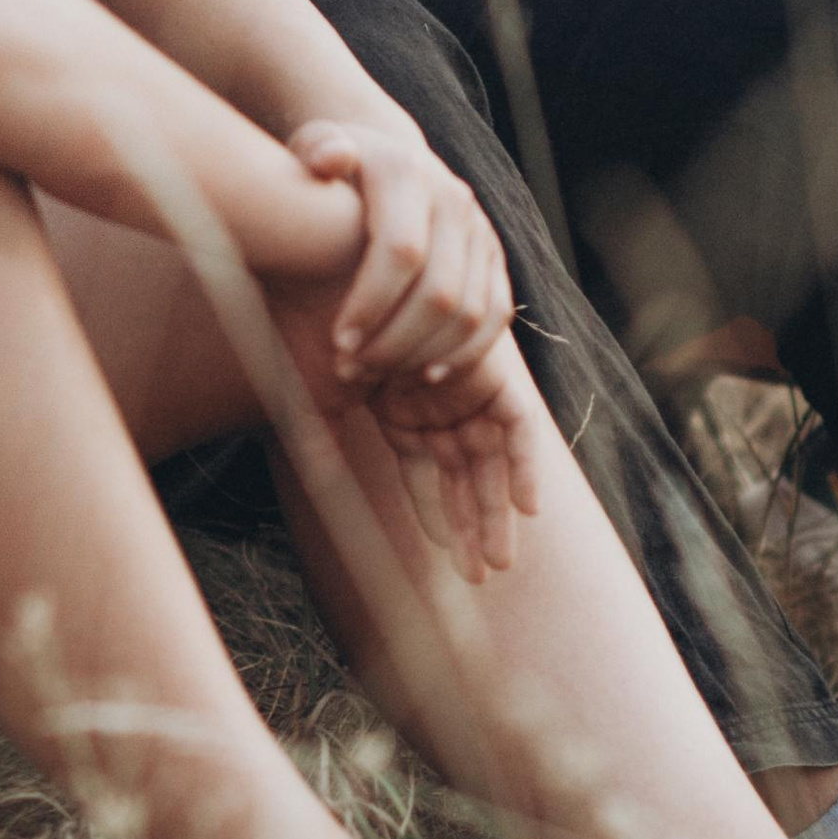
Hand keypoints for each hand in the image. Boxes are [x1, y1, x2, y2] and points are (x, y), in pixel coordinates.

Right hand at [268, 284, 544, 578]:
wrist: (333, 262)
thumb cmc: (313, 327)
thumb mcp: (318, 394)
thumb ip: (324, 437)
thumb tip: (322, 480)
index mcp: (405, 411)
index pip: (431, 477)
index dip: (441, 518)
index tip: (446, 562)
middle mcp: (439, 402)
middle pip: (467, 476)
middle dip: (475, 526)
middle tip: (481, 576)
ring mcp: (465, 388)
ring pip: (491, 461)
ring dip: (496, 511)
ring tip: (497, 563)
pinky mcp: (492, 371)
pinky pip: (518, 426)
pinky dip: (522, 464)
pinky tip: (524, 507)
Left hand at [286, 118, 513, 391]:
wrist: (385, 160)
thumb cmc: (329, 168)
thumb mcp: (312, 149)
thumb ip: (315, 152)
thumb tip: (333, 159)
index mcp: (408, 173)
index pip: (402, 250)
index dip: (372, 304)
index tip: (337, 342)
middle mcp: (454, 198)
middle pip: (440, 291)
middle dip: (393, 341)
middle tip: (350, 368)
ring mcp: (481, 230)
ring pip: (470, 311)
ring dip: (422, 353)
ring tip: (375, 372)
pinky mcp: (496, 259)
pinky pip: (496, 315)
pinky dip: (465, 353)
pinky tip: (424, 374)